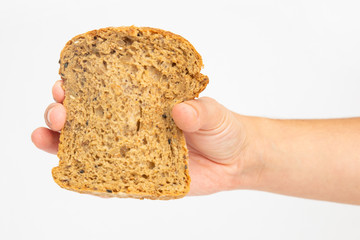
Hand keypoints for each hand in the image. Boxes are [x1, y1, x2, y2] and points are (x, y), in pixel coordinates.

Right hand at [31, 81, 260, 195]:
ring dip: (62, 144)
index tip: (67, 83)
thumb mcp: (214, 113)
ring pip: (91, 149)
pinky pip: (110, 182)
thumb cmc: (222, 129)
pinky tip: (71, 174)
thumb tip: (179, 111)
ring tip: (44, 137)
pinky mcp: (140, 180)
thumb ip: (200, 110)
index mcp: (144, 105)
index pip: (106, 93)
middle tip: (59, 112)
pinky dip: (90, 180)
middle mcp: (132, 128)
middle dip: (65, 113)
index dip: (82, 87)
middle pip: (89, 120)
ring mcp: (133, 155)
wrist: (236, 161)